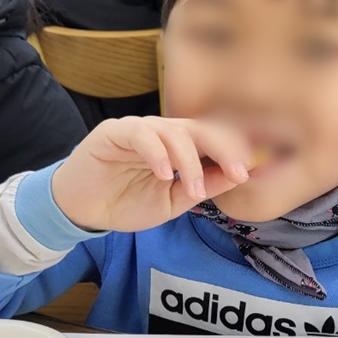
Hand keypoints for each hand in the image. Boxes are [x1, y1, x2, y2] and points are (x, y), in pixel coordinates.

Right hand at [51, 117, 252, 233]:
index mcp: (180, 146)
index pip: (214, 138)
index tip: (254, 170)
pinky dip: (157, 153)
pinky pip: (140, 134)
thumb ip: (205, 186)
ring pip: (174, 131)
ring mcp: (139, 130)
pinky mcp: (113, 133)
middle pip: (201, 128)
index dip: (236, 149)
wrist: (83, 210)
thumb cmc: (126, 202)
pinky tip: (164, 174)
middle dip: (225, 148)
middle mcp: (163, 133)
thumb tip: (240, 174)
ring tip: (194, 190)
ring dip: (191, 161)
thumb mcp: (174, 201)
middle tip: (239, 172)